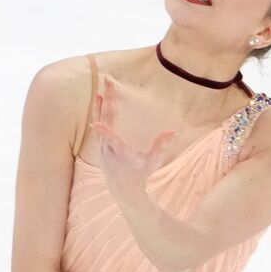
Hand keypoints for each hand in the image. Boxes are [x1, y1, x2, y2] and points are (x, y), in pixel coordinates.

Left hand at [89, 76, 176, 200]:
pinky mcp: (101, 144)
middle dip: (108, 102)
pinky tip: (101, 98)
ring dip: (102, 104)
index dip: (105, 132)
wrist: (123, 188)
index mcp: (122, 153)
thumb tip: (174, 130)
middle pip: (106, 121)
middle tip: (109, 83)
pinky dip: (100, 110)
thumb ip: (161, 145)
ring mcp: (102, 146)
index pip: (113, 141)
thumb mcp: (153, 161)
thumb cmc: (140, 173)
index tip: (96, 123)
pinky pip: (100, 123)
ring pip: (101, 120)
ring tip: (102, 88)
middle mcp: (108, 148)